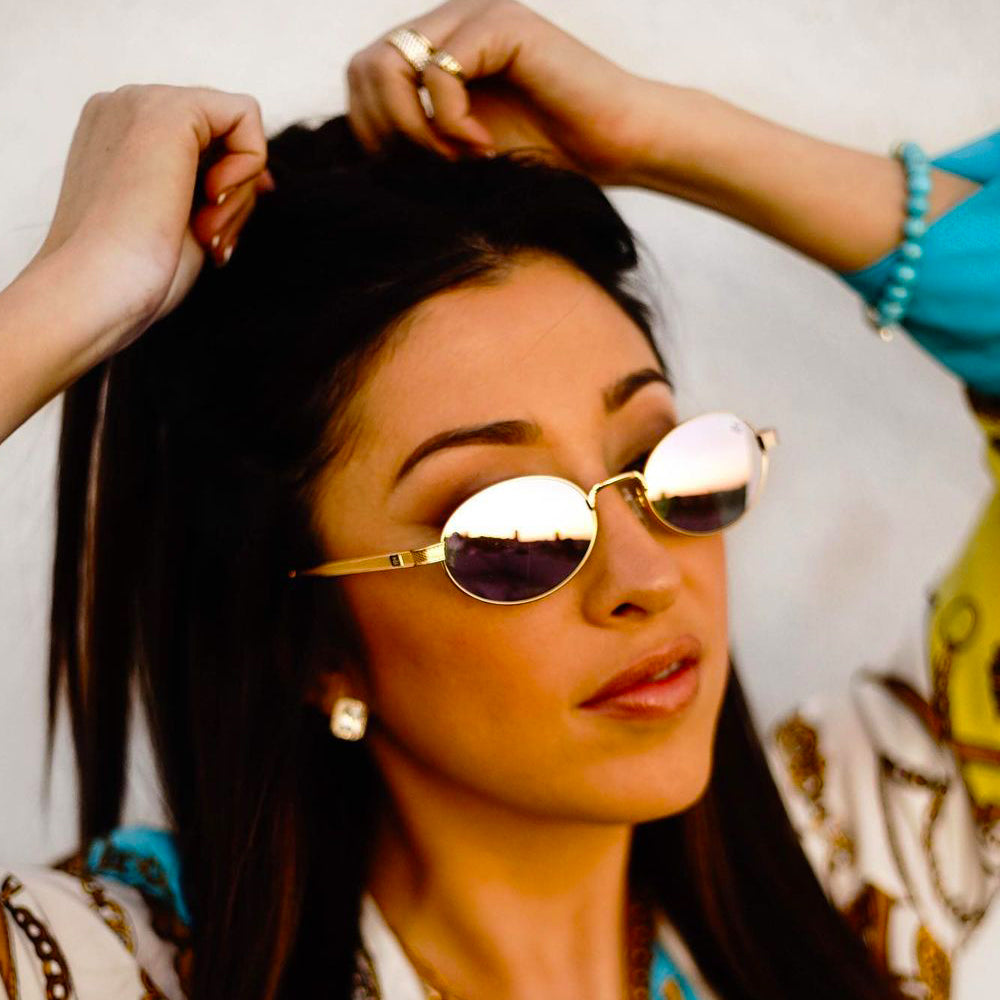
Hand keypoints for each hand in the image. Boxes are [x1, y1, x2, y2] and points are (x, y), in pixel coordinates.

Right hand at [31, 84, 273, 361]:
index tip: (218, 232)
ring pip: (237, 131)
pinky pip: (245, 115)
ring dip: (237, 197)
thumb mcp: (182, 222)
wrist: (98, 287)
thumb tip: (264, 179)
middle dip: (234, 198)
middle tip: (206, 238)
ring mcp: (143, 101)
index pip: (204, 144)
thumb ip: (215, 190)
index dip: (231, 188)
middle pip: (225, 138)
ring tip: (203, 233)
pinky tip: (213, 201)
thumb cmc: (135, 273)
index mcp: (120, 134)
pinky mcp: (168, 109)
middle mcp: (127, 109)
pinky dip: (248, 165)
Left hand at [345, 0, 663, 184]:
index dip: (371, 133)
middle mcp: (448, 26)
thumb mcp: (462, 153)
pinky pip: (439, 70)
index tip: (413, 173)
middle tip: (430, 168)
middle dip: (385, 132)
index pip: (362, 78)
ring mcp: (474, 19)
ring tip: (456, 159)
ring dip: (413, 127)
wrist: (618, 144)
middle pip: (364, 68)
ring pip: (390, 64)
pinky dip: (449, 121)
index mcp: (436, 51)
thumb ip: (416, 140)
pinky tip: (482, 147)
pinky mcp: (502, 25)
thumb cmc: (549, 154)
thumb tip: (362, 159)